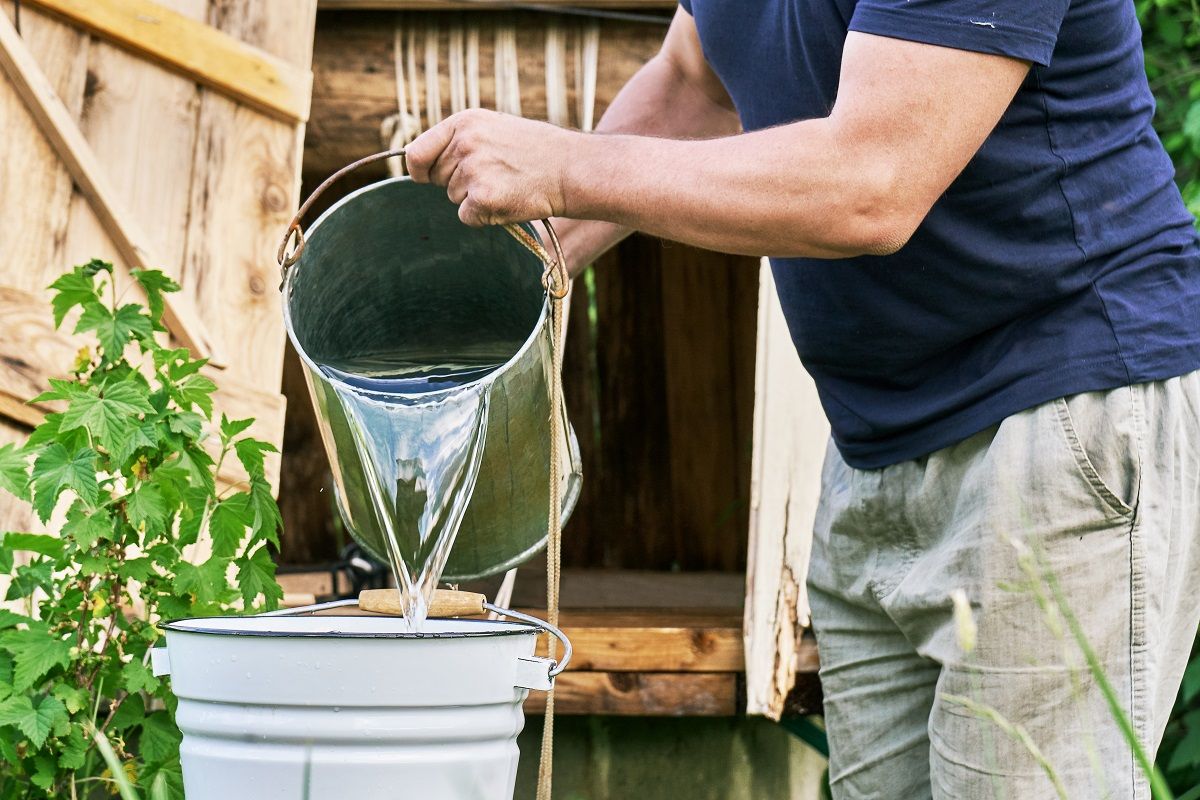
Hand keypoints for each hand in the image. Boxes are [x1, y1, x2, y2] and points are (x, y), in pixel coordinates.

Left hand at [405, 109, 577, 226]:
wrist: (571, 169)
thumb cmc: (536, 152)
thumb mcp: (494, 129)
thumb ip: (460, 141)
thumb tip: (423, 164)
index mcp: (464, 122)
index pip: (416, 152)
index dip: (417, 169)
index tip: (422, 177)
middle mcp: (465, 143)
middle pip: (438, 178)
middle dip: (458, 183)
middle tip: (496, 175)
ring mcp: (473, 170)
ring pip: (454, 198)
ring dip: (475, 199)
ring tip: (508, 184)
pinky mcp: (483, 198)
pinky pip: (467, 217)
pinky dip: (485, 216)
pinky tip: (509, 200)